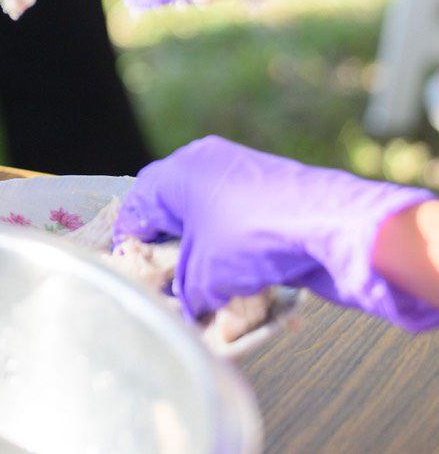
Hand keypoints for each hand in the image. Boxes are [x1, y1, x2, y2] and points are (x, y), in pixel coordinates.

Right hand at [116, 137, 438, 329]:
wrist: (334, 227)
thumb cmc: (253, 240)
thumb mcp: (204, 277)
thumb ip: (184, 290)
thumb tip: (189, 303)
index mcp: (173, 173)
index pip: (135, 211)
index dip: (133, 250)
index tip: (139, 281)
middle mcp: (201, 164)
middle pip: (172, 214)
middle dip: (173, 254)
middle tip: (175, 289)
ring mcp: (239, 172)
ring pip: (207, 220)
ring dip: (207, 254)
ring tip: (213, 291)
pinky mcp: (270, 188)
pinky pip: (239, 221)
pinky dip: (237, 248)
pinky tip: (248, 278)